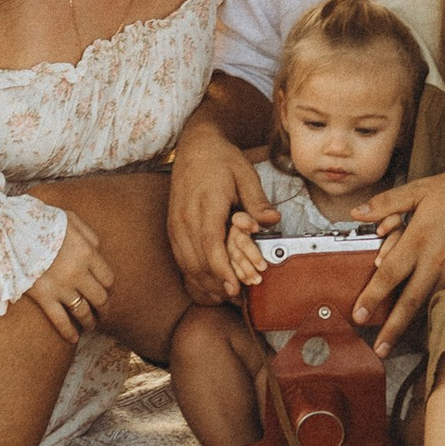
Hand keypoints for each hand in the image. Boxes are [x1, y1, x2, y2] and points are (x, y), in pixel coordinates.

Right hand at [27, 217, 113, 343]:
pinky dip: (69, 332)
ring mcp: (61, 287)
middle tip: (102, 313)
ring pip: (83, 312)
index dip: (109, 288)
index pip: (108, 279)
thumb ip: (88, 234)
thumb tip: (98, 249)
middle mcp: (78, 273)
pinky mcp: (44, 297)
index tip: (105, 292)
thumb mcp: (70, 219)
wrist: (11, 231)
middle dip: (104, 308)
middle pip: (100, 298)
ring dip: (90, 322)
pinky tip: (74, 339)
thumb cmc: (41, 222)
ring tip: (90, 326)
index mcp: (87, 253)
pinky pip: (60, 320)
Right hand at [171, 121, 273, 303]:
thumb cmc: (222, 159)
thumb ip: (257, 201)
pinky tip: (208, 284)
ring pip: (186, 263)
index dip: (222, 270)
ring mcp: (175, 223)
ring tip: (224, 297)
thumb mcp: (245, 174)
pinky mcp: (172, 227)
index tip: (235, 289)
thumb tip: (272, 221)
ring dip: (205, 283)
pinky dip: (193, 275)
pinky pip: (180, 258)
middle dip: (217, 284)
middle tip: (237, 300)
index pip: (210, 245)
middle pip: (197, 260)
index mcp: (206, 204)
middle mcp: (185, 217)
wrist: (195, 146)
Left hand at [354, 166, 444, 355]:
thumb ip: (387, 203)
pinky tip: (426, 320)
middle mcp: (436, 260)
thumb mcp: (421, 190)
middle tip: (379, 349)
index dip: (372, 297)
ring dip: (413, 324)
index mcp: (419, 239)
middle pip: (410, 302)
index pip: (389, 275)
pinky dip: (434, 309)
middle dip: (392, 328)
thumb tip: (358, 212)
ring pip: (429, 303)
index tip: (358, 315)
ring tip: (397, 341)